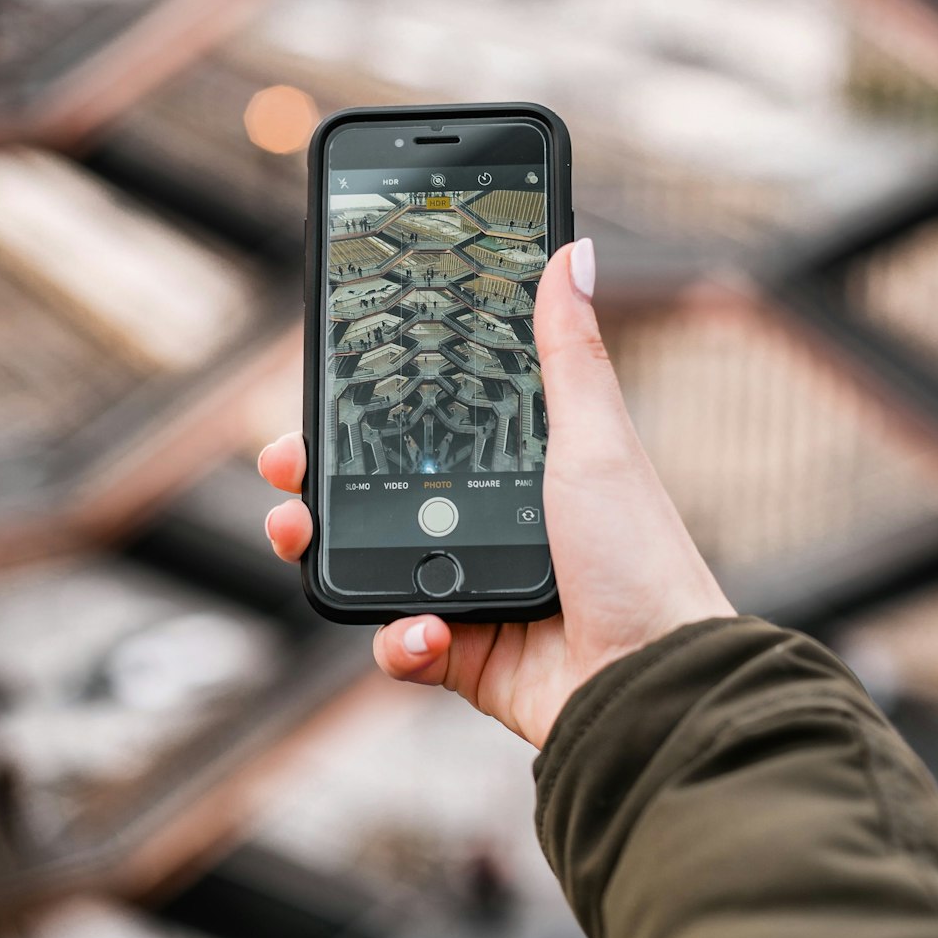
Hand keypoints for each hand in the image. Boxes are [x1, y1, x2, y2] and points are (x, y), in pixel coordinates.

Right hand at [260, 239, 733, 749]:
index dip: (368, 410)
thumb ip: (568, 352)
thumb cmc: (640, 555)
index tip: (325, 391)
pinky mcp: (462, 653)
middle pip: (376, 492)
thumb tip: (572, 252)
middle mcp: (486, 523)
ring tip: (298, 534)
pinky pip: (401, 643)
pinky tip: (425, 631)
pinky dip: (397, 640)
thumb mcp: (595, 440)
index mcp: (514, 468)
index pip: (424, 426)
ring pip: (369, 563)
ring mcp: (469, 586)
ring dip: (323, 548)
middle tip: (284, 466)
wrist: (653, 684)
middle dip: (317, 477)